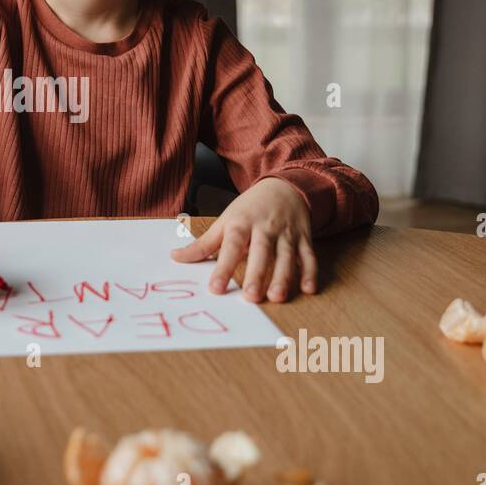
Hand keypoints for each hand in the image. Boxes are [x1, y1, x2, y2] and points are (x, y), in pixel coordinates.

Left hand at [170, 177, 317, 301]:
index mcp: (241, 224)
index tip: (216, 288)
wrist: (284, 187)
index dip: (223, 267)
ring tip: (277, 297)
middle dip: (257, 274)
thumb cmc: (250, 209)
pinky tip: (309, 289)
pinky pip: (309, 256)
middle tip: (250, 297)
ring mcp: (287, 234)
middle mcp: (265, 229)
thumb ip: (203, 244)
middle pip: (261, 252)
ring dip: (284, 277)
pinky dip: (310, 272)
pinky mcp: (304, 239)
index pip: (231, 246)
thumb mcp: (225, 222)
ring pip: (287, 256)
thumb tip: (175, 258)